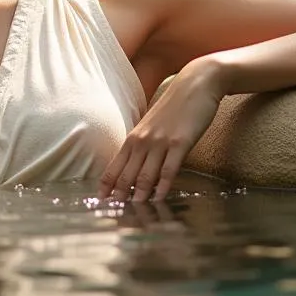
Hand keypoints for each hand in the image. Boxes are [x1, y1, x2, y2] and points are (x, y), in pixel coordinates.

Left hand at [98, 57, 223, 203]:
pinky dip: (163, 185)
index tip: (100, 200)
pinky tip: (159, 198)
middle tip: (113, 212)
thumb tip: (137, 167)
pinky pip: (169, 168)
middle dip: (118, 193)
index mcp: (135, 137)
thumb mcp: (153, 126)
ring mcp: (161, 141)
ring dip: (138, 193)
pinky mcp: (180, 142)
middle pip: (126, 172)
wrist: (195, 83)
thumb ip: (144, 145)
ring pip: (145, 173)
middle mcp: (143, 140)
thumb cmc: (175, 107)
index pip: (114, 165)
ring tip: (133, 211)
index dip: (106, 183)